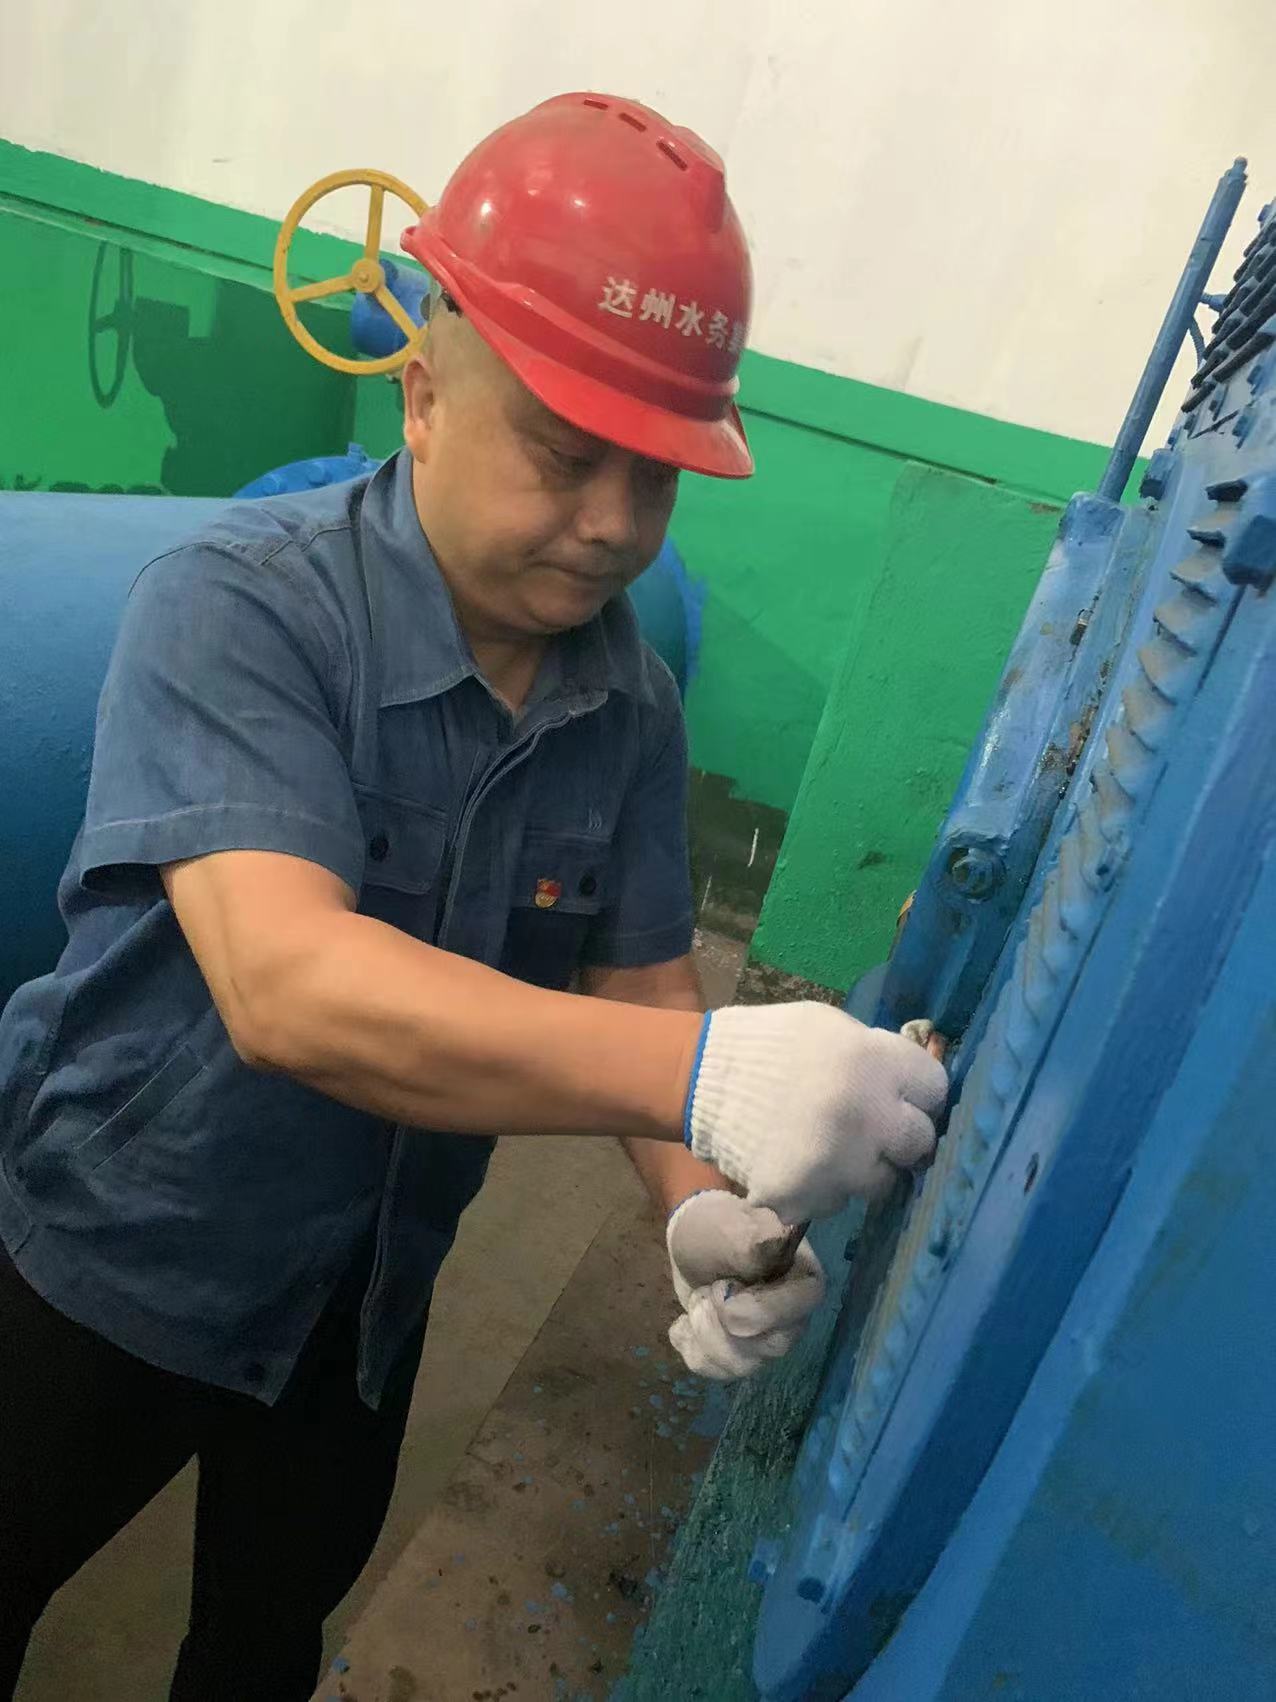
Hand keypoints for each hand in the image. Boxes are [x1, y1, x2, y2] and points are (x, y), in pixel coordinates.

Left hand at [665, 1189, 825, 1380]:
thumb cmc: (718, 1225)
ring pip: (741, 1365)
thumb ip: (751, 1238)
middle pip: (768, 1347)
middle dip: (722, 1321)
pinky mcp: (740, 1355)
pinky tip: (685, 1322)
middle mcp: (794, 1317)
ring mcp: (768, 1340)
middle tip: (707, 1289)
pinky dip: (690, 1346)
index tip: (724, 1284)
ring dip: (703, 1330)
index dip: (753, 1307)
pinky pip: (716, 1371)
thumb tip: (775, 1239)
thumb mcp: (730, 1224)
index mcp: (803, 1281)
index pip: (795, 1312)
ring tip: (698, 1300)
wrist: (696, 1238)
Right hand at [683, 1003, 947, 1223]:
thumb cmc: (772, 1045)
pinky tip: (798, 1162)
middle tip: (870, 1129)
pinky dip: (822, 1188)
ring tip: (827, 1147)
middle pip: (919, 1143)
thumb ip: (878, 1055)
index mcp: (874, 1063)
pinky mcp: (806, 1197)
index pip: (935, 1090)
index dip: (917, 1093)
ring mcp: (837, 1164)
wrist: (699, 1077)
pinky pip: (836, 1202)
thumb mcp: (831, 1027)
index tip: (901, 1097)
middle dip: (898, 1137)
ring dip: (862, 1168)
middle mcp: (866, 1117)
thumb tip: (914, 1084)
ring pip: (881, 1181)